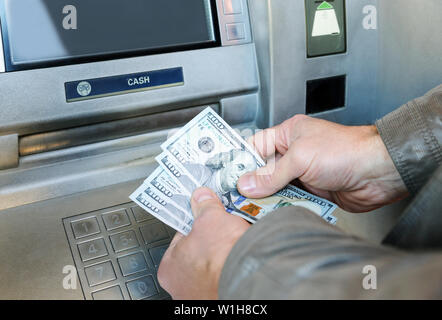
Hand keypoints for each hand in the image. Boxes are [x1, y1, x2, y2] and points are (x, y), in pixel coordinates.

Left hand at [157, 188, 249, 298]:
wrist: (248, 279)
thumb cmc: (221, 258)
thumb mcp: (211, 218)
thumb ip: (204, 206)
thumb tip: (202, 197)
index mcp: (169, 268)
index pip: (179, 239)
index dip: (195, 225)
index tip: (205, 218)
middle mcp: (182, 287)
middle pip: (197, 254)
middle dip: (211, 242)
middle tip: (223, 231)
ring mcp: (202, 295)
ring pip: (213, 267)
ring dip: (223, 256)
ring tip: (234, 243)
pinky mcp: (222, 297)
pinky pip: (226, 276)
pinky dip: (232, 267)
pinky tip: (240, 257)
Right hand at [237, 115, 407, 212]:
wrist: (378, 173)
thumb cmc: (346, 151)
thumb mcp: (300, 158)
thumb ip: (271, 175)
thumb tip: (247, 185)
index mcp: (288, 135)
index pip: (255, 146)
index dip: (240, 161)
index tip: (226, 176)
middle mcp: (294, 153)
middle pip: (263, 170)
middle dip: (251, 184)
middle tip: (236, 196)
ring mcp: (302, 173)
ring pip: (274, 188)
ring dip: (266, 197)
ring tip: (250, 207)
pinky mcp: (311, 191)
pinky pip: (288, 200)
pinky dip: (280, 206)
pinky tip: (271, 212)